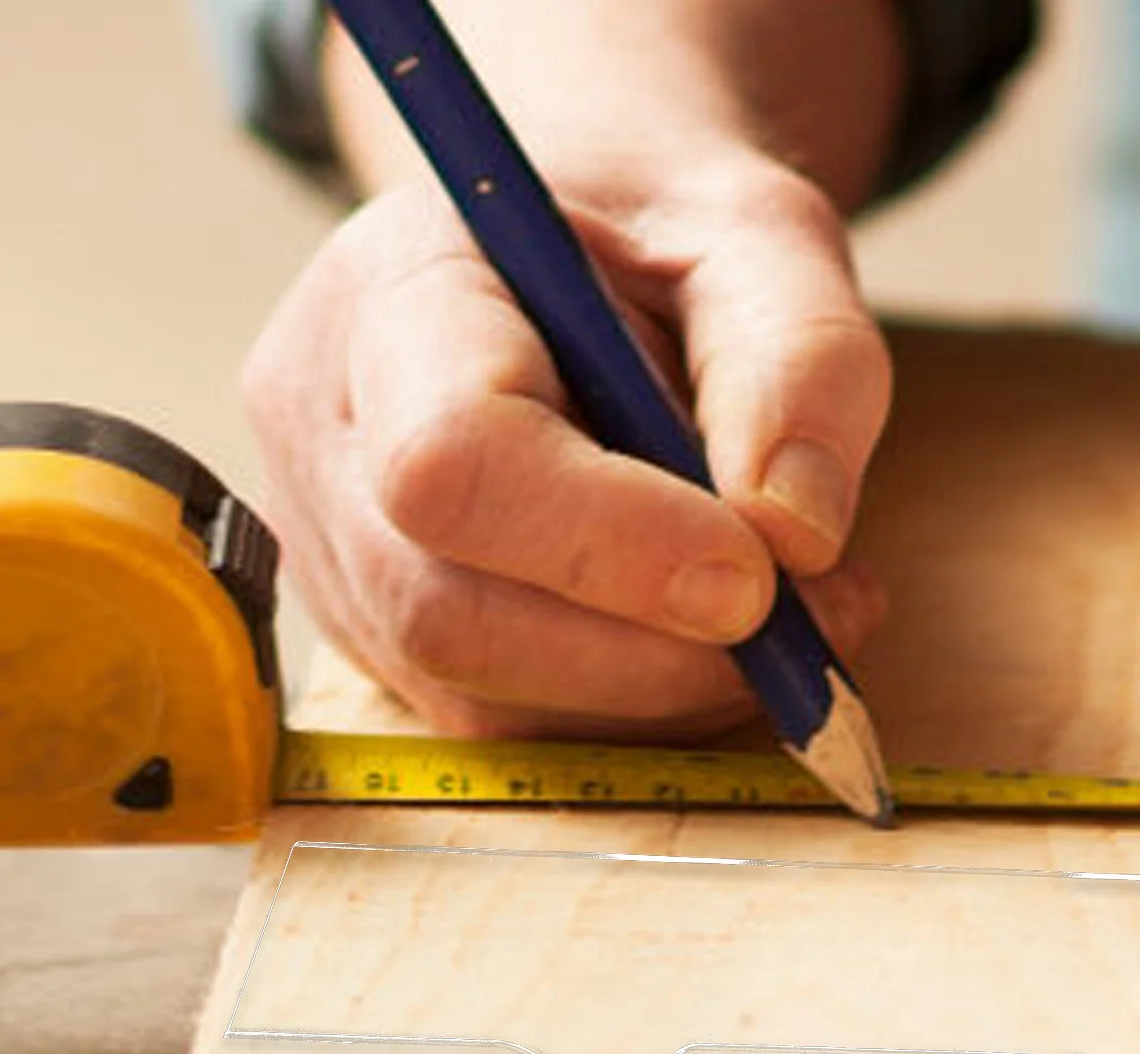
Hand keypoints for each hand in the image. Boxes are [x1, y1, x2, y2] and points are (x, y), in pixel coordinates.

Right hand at [240, 1, 902, 740]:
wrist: (572, 273)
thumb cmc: (659, 244)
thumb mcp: (759, 241)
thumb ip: (797, 359)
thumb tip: (794, 534)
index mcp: (391, 296)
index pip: (452, 458)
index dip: (612, 544)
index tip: (761, 574)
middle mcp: (328, 443)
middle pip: (452, 615)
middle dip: (653, 655)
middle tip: (810, 627)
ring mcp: (341, 560)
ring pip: (483, 700)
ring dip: (664, 693)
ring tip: (789, 622)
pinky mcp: (390, 644)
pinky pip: (512, 725)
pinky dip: (639, 711)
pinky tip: (712, 644)